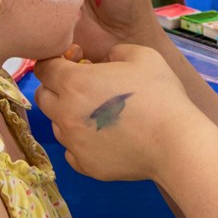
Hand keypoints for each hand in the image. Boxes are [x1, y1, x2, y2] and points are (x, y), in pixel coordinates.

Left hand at [33, 43, 200, 181]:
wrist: (174, 142)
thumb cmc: (159, 94)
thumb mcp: (142, 55)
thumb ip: (114, 51)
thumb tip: (105, 60)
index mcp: (74, 82)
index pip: (44, 68)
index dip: (58, 61)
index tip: (79, 62)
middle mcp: (65, 113)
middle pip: (43, 97)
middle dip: (57, 88)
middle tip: (86, 88)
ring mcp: (73, 143)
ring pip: (57, 125)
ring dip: (69, 116)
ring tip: (100, 115)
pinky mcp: (85, 165)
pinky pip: (71, 151)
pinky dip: (81, 142)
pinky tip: (104, 138)